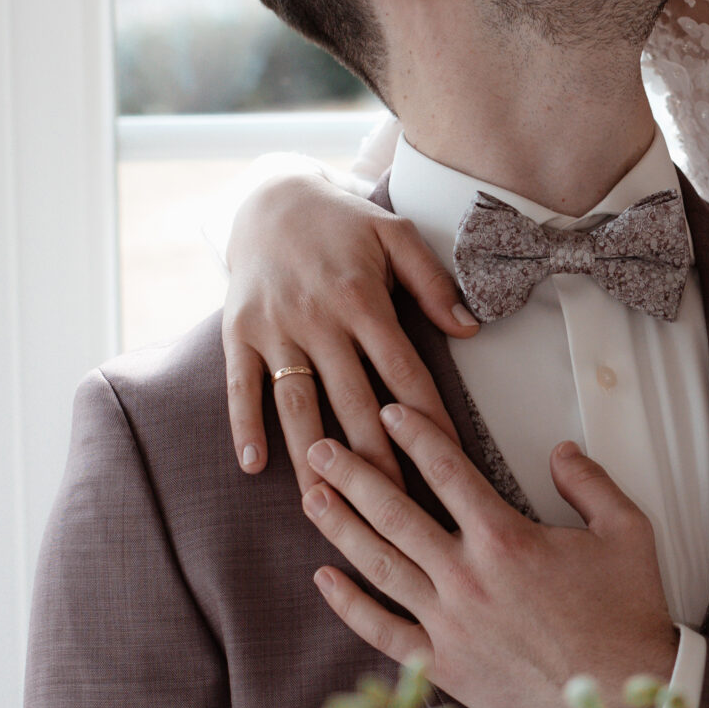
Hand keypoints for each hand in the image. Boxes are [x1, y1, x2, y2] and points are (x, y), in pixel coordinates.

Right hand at [224, 171, 478, 490]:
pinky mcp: (238, 332)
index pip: (403, 372)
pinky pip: (241, 385)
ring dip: (311, 457)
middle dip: (375, 460)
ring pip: (296, 403)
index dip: (427, 420)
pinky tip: (253, 467)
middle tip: (397, 511)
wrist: (269, 196)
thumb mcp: (395, 236)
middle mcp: (317, 318)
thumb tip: (470, 331)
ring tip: (327, 506)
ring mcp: (274, 328)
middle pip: (351, 402)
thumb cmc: (344, 222)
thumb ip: (433, 284)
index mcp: (363, 299)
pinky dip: (244, 424)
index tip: (449, 463)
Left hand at [303, 403, 678, 707]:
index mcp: (506, 537)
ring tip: (311, 498)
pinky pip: (383, 631)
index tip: (388, 412)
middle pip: (395, 512)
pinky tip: (325, 579)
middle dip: (353, 474)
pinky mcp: (444, 665)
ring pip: (380, 564)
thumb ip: (590, 483)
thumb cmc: (629, 616)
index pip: (446, 470)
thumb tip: (562, 450)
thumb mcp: (627, 532)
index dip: (414, 434)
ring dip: (341, 527)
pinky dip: (350, 605)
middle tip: (321, 448)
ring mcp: (449, 622)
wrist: (624, 695)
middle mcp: (467, 575)